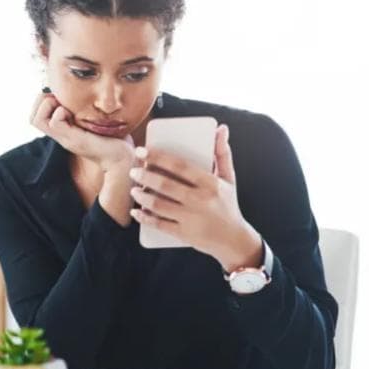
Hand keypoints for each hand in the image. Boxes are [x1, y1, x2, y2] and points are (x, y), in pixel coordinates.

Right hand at [29, 92, 134, 171]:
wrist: (123, 160)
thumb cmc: (114, 140)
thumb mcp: (96, 122)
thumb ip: (87, 113)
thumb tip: (85, 94)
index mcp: (64, 131)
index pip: (36, 116)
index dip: (43, 102)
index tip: (61, 97)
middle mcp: (61, 135)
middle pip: (33, 118)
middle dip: (42, 101)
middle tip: (60, 99)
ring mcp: (66, 138)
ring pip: (37, 119)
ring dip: (49, 105)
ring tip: (65, 107)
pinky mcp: (74, 140)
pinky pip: (55, 123)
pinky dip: (61, 112)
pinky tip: (74, 114)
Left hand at [128, 124, 262, 270]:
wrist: (234, 240)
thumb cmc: (228, 205)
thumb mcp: (228, 179)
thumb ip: (222, 153)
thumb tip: (221, 128)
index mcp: (210, 183)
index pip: (180, 166)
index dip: (158, 157)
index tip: (142, 151)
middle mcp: (200, 200)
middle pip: (166, 185)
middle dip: (145, 176)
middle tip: (133, 171)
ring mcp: (191, 218)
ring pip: (159, 205)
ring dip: (142, 197)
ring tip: (134, 190)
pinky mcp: (184, 234)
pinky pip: (159, 225)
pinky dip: (145, 218)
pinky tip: (136, 212)